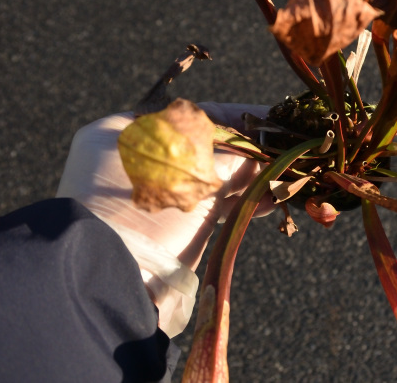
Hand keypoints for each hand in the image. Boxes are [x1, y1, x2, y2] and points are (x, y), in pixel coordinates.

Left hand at [56, 102, 271, 336]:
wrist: (112, 282)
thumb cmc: (145, 212)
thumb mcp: (193, 176)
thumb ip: (232, 162)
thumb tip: (260, 160)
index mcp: (125, 132)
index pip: (190, 114)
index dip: (236, 118)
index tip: (271, 118)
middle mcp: (136, 160)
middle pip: (203, 148)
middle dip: (245, 153)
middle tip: (284, 151)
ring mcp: (151, 196)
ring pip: (209, 180)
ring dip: (246, 180)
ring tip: (283, 180)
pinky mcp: (166, 228)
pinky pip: (208, 207)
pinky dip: (236, 203)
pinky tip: (269, 202)